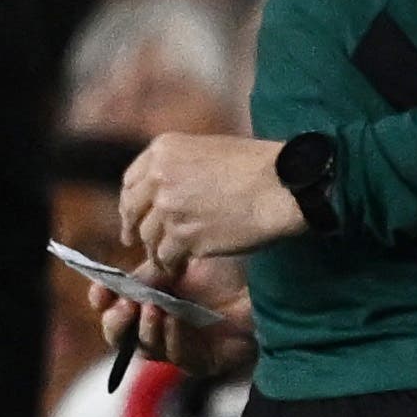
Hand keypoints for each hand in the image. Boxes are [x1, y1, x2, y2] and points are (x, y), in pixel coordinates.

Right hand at [91, 254, 257, 380]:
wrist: (271, 284)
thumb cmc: (229, 271)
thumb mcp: (181, 263)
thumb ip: (149, 274)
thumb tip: (119, 284)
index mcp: (149, 303)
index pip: (114, 309)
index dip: (103, 302)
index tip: (100, 291)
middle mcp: (160, 329)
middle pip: (122, 338)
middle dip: (117, 323)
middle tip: (123, 306)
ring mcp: (181, 348)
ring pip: (147, 349)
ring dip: (146, 328)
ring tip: (152, 308)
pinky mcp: (204, 363)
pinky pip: (178, 357)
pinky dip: (172, 337)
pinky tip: (173, 319)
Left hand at [121, 135, 304, 270]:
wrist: (285, 186)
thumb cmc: (262, 165)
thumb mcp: (213, 149)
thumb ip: (184, 166)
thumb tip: (177, 189)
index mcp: (163, 150)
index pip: (132, 180)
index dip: (132, 201)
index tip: (134, 213)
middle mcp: (158, 178)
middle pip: (133, 210)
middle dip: (132, 228)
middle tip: (134, 241)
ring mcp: (169, 209)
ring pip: (149, 237)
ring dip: (155, 250)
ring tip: (165, 260)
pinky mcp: (184, 237)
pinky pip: (167, 256)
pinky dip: (170, 264)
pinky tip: (179, 267)